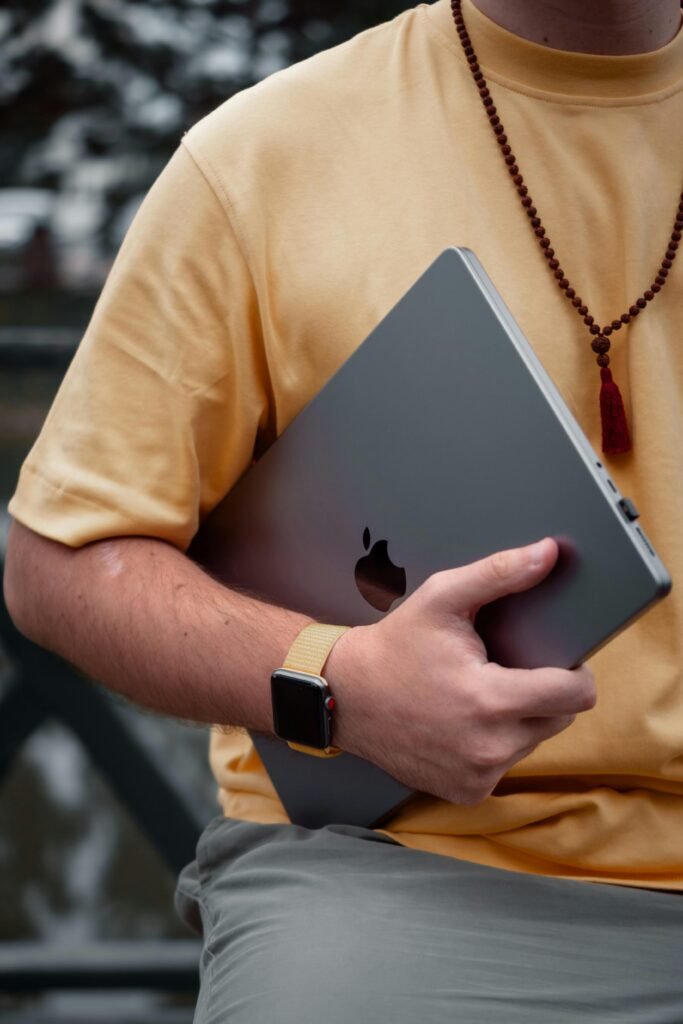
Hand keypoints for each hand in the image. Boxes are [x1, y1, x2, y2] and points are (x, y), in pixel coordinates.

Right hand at [325, 538, 595, 805]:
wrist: (345, 695)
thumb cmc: (395, 645)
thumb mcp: (443, 597)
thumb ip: (500, 573)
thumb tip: (548, 553)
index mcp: (490, 699)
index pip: (576, 695)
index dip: (574, 673)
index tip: (556, 660)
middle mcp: (489, 747)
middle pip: (560, 719)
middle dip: (543, 693)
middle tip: (505, 670)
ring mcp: (478, 775)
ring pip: (533, 741)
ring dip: (519, 719)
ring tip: (478, 694)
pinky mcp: (467, 791)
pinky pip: (505, 764)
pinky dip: (494, 744)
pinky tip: (464, 722)